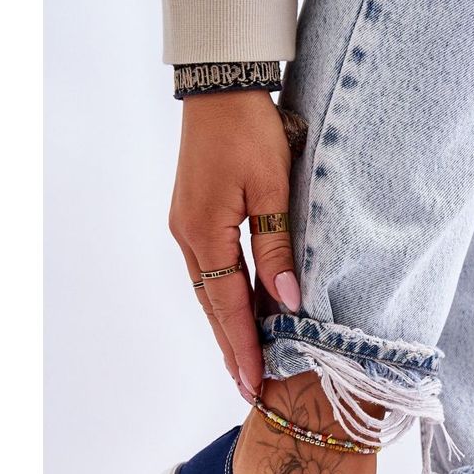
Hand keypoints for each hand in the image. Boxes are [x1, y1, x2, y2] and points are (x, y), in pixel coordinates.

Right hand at [168, 91, 301, 402]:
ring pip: (209, 292)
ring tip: (241, 363)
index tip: (253, 383)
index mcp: (205, 233)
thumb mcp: (272, 189)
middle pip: (212, 307)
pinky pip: (209, 272)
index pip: (227, 305)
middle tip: (246, 388)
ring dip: (225, 329)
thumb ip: (277, 248)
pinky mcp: (192, 218)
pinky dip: (223, 300)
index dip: (243, 347)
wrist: (221, 86)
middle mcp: (188, 237)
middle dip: (231, 349)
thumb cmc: (250, 130)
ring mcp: (186, 228)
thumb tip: (287, 302)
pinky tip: (235, 315)